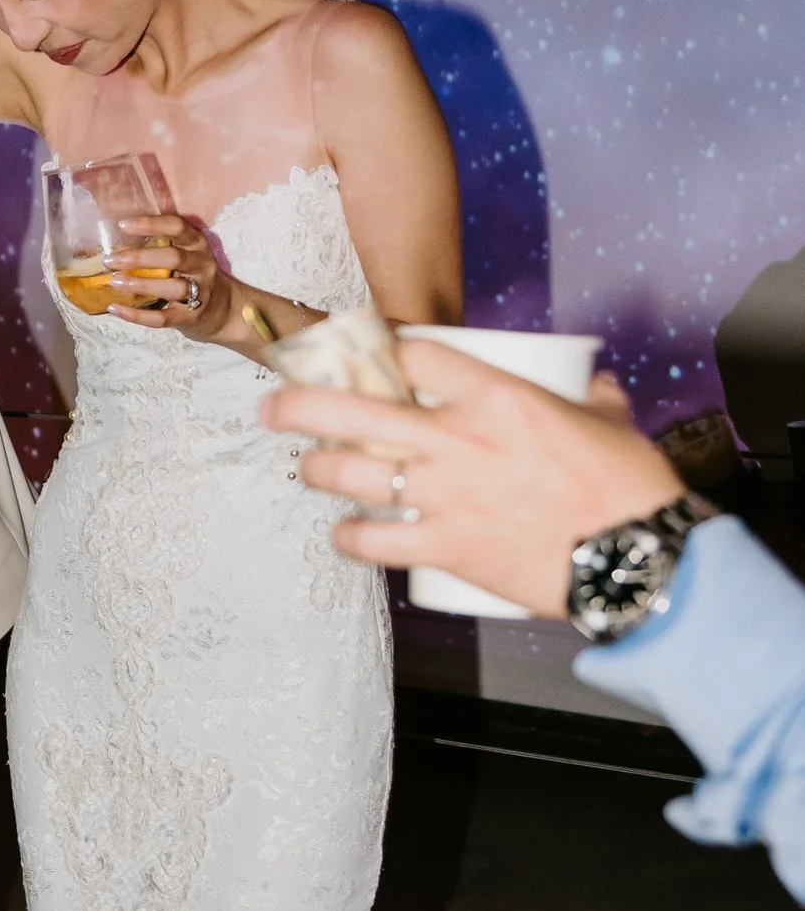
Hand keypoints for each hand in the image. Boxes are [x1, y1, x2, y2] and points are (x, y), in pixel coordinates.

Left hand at [103, 210, 226, 333]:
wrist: (224, 310)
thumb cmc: (194, 275)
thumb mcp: (187, 252)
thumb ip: (163, 239)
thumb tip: (125, 224)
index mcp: (197, 244)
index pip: (177, 227)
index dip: (151, 224)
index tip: (122, 225)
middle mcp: (201, 266)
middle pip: (174, 258)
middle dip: (140, 258)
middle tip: (110, 260)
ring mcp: (200, 293)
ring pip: (172, 288)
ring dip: (141, 284)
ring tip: (115, 282)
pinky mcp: (190, 317)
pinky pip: (162, 318)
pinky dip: (137, 315)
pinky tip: (115, 308)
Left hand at [262, 334, 685, 616]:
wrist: (637, 558)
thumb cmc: (627, 488)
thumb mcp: (611, 423)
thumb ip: (592, 398)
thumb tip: (594, 384)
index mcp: (496, 397)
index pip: (414, 356)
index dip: (383, 352)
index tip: (368, 357)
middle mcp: (458, 440)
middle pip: (354, 408)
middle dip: (301, 403)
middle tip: (273, 404)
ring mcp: (445, 495)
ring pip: (351, 474)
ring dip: (316, 470)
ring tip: (305, 468)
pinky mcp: (446, 548)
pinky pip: (375, 542)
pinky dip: (350, 539)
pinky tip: (342, 535)